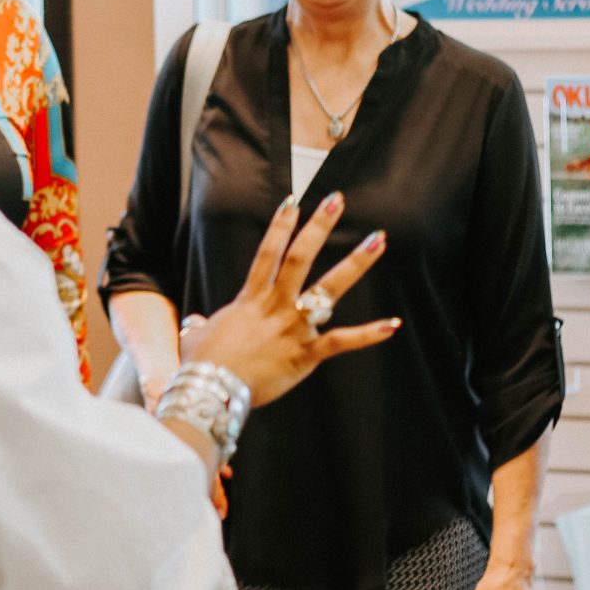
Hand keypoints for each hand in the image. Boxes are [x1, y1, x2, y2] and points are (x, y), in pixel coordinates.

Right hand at [182, 193, 398, 407]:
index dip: (281, 225)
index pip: (269, 253)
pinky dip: (368, 334)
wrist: (209, 389)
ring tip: (378, 241)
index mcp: (251, 299)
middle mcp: (275, 306)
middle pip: (301, 257)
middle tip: (337, 200)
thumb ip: (201, 325)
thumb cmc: (200, 364)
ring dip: (355, 263)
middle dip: (320, 226)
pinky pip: (341, 341)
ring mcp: (293, 328)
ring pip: (328, 288)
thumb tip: (197, 325)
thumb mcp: (196, 336)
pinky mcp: (305, 354)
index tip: (293, 202)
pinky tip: (392, 324)